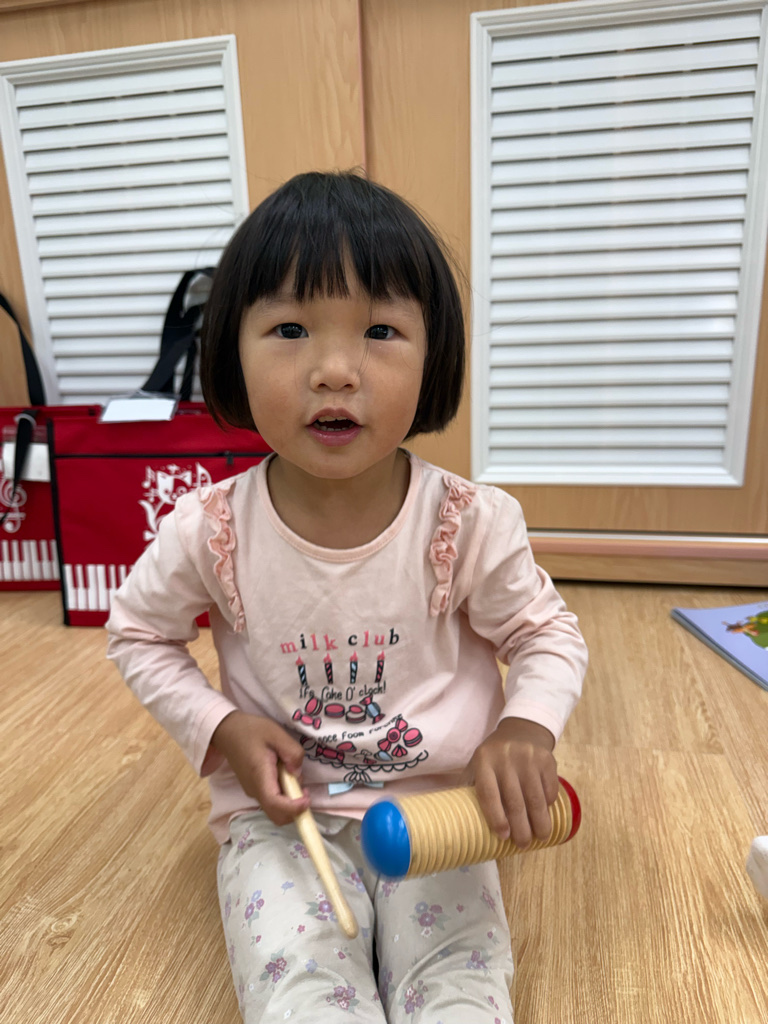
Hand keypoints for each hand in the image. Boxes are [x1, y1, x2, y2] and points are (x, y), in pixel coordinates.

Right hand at [211, 711, 309, 824]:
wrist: (228, 731)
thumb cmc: (252, 730)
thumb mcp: (277, 734)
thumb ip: (292, 752)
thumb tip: (297, 773)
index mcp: (259, 776)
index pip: (275, 804)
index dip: (293, 808)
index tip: (307, 798)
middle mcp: (254, 790)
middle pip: (276, 815)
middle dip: (295, 810)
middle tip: (303, 789)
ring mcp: (252, 792)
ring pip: (275, 810)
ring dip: (290, 801)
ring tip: (290, 774)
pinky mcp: (253, 790)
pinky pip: (272, 801)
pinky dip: (283, 796)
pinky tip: (283, 774)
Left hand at [466, 717, 558, 847]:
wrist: (521, 730)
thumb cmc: (494, 757)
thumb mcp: (477, 765)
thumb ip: (469, 788)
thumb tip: (456, 821)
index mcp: (484, 761)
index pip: (489, 794)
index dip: (496, 818)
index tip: (503, 836)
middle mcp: (506, 758)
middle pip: (515, 801)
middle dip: (521, 827)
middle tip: (523, 844)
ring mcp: (528, 758)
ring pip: (536, 798)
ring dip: (540, 822)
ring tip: (540, 836)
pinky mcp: (547, 759)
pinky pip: (549, 788)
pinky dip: (548, 804)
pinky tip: (546, 813)